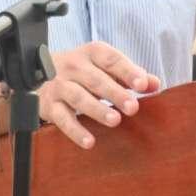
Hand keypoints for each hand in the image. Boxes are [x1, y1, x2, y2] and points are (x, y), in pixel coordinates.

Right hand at [37, 41, 161, 149]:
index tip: (142, 84)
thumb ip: (130, 75)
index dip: (127, 71)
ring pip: (78, 97)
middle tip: (132, 107)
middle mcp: (74, 66)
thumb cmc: (82, 72)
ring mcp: (60, 85)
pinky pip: (62, 118)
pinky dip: (75, 131)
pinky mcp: (50, 105)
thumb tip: (155, 84)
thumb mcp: (105, 68)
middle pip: (95, 79)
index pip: (111, 59)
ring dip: (97, 109)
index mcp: (91, 53)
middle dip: (114, 93)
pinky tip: (90, 141)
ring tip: (115, 120)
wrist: (40, 75)